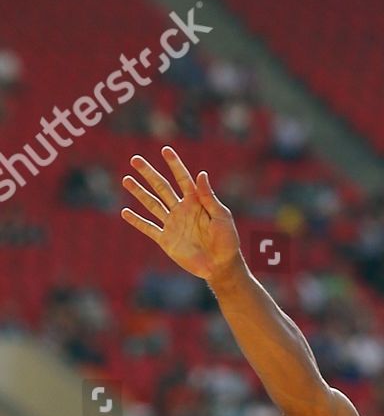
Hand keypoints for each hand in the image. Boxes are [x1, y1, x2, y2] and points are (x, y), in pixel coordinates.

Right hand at [120, 145, 241, 282]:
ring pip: (152, 204)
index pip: (182, 179)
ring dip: (139, 192)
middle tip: (135, 160)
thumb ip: (208, 197)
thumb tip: (201, 173)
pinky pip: (149, 228)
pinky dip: (137, 221)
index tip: (165, 150)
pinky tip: (125, 212)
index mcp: (195, 202)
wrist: (220, 266)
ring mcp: (172, 224)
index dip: (174, 165)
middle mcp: (181, 209)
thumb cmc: (226, 240)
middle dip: (148, 174)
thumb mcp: (221, 216)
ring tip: (126, 180)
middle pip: (161, 187)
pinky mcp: (166, 240)